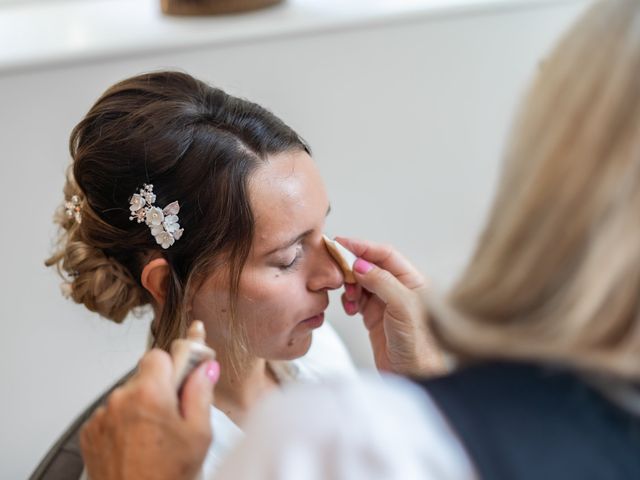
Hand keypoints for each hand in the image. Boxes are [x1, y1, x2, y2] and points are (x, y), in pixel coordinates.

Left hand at [80, 349, 218, 479]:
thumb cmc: (167, 478)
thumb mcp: (198, 434)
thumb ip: (201, 392)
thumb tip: (206, 367)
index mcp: (149, 393)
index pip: (160, 354)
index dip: (175, 364)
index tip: (186, 369)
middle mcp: (121, 399)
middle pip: (144, 376)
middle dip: (160, 388)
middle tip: (174, 415)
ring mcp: (102, 416)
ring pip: (128, 396)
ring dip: (141, 406)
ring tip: (154, 437)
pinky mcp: (90, 432)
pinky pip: (112, 414)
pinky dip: (124, 424)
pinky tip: (137, 445)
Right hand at [337, 237, 445, 376]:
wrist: (414, 375)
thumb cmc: (419, 344)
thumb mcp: (403, 307)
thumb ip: (382, 282)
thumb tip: (359, 264)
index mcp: (412, 280)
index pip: (384, 254)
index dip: (362, 247)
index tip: (341, 243)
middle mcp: (399, 288)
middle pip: (370, 266)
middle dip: (352, 266)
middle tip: (335, 269)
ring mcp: (385, 303)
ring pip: (361, 282)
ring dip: (350, 285)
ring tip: (349, 296)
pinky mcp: (374, 317)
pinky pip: (356, 299)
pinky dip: (349, 300)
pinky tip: (350, 308)